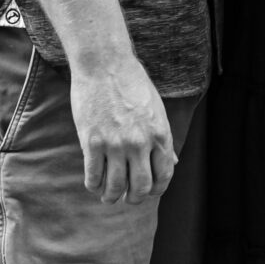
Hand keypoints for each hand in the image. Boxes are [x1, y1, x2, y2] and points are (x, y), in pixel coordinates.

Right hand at [68, 55, 173, 205]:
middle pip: (140, 187)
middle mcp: (140, 143)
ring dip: (111, 196)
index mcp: (160, 134)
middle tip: (127, 198)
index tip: (149, 191)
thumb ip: (163, 137)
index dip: (156, 189)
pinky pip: (93, 176)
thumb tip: (172, 160)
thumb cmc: (132, 83)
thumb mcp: (157, 109)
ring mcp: (115, 144)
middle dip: (134, 198)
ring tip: (108, 196)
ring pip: (115, 187)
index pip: (164, 175)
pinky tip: (94, 184)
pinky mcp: (92, 142)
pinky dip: (94, 185)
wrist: (104, 64)